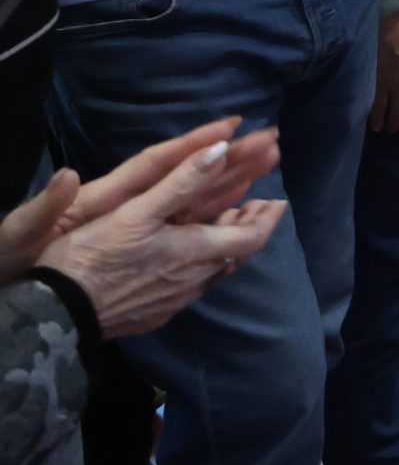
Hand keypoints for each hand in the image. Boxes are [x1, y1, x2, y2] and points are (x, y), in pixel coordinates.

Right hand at [32, 130, 288, 339]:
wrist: (54, 314)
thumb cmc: (95, 257)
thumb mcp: (136, 211)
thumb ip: (182, 182)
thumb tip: (222, 149)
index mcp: (194, 252)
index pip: (251, 238)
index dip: (268, 219)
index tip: (277, 200)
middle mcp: (192, 281)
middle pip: (234, 254)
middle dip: (247, 226)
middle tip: (253, 206)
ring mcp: (173, 302)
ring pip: (212, 271)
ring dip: (223, 245)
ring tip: (222, 225)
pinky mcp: (152, 315)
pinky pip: (189, 287)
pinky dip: (199, 264)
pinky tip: (184, 259)